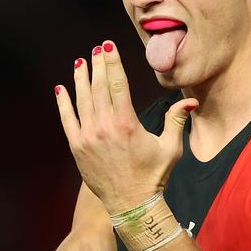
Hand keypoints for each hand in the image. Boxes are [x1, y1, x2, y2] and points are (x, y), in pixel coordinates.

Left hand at [54, 41, 196, 214]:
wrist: (131, 204)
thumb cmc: (153, 176)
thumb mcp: (171, 148)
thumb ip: (176, 120)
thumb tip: (190, 101)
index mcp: (128, 123)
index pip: (118, 83)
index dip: (113, 62)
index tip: (108, 46)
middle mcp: (105, 126)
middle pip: (99, 87)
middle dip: (98, 65)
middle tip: (96, 49)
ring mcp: (88, 136)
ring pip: (82, 99)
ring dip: (80, 79)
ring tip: (80, 62)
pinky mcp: (78, 147)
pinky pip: (67, 119)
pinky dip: (63, 103)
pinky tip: (60, 88)